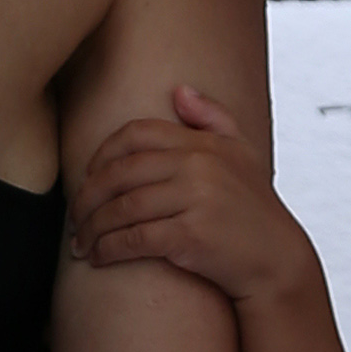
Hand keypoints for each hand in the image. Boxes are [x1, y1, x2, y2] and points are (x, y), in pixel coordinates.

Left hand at [68, 87, 311, 310]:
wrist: (276, 259)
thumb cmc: (253, 210)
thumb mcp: (242, 154)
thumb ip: (212, 118)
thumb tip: (179, 92)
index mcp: (202, 144)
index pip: (136, 135)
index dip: (102, 155)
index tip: (88, 177)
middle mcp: (198, 166)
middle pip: (119, 173)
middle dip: (87, 197)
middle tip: (74, 216)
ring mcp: (194, 200)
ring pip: (121, 208)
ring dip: (91, 228)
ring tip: (80, 242)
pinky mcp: (189, 236)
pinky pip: (133, 239)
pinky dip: (107, 249)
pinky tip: (97, 256)